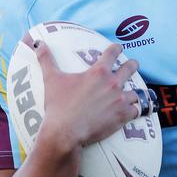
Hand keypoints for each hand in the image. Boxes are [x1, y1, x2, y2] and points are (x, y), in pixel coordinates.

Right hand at [24, 36, 140, 148]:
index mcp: (98, 71)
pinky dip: (136, 109)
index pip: (112, 52)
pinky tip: (136, 109)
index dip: (116, 48)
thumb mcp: (51, 79)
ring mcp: (120, 100)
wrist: (64, 132)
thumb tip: (38, 43)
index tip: (118, 48)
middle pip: (130, 68)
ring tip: (133, 92)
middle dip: (132, 65)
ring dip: (134, 91)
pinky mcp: (123, 116)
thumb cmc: (58, 105)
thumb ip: (47, 59)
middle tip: (132, 65)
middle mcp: (112, 83)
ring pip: (136, 91)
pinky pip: (138, 109)